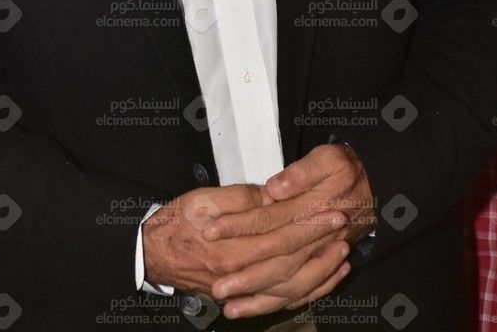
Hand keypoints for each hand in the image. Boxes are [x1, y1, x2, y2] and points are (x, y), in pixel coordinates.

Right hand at [143, 181, 349, 315]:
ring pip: (290, 286)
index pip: (281, 237)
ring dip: (320, 269)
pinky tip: (325, 279)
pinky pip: (280, 300)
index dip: (308, 224)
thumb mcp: (205, 200)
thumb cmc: (178, 221)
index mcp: (232, 249)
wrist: (153, 252)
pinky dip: (306, 291)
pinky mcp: (242, 297)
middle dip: (319, 243)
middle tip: (343, 226)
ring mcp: (241, 291)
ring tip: (343, 252)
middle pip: (290, 261)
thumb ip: (241, 200)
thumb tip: (273, 197)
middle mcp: (240, 275)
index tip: (331, 211)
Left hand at [203, 144, 374, 316]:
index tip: (210, 232)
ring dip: (259, 298)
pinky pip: (303, 292)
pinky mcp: (322, 265)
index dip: (238, 227)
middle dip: (245, 276)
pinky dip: (281, 303)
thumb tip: (275, 189)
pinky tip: (260, 308)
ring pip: (288, 284)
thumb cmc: (347, 169)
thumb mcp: (329, 159)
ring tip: (231, 308)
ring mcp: (320, 256)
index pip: (267, 221)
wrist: (377, 187)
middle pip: (275, 261)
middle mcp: (314, 240)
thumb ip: (301, 173)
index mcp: (310, 211)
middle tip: (216, 288)